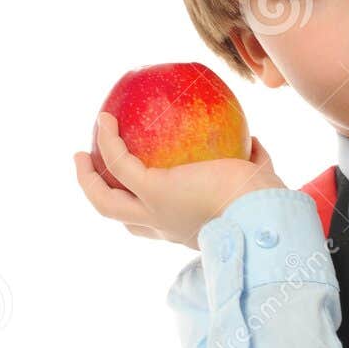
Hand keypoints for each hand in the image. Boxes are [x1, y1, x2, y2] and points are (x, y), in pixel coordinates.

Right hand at [74, 112, 288, 250]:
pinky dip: (108, 140)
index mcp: (187, 229)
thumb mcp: (257, 182)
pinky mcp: (153, 191)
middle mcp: (167, 227)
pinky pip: (118, 162)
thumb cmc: (267, 201)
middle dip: (101, 196)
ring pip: (106, 202)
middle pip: (120, 218)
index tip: (138, 186)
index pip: (156, 225)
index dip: (141, 209)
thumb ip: (254, 163)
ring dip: (88, 177)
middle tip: (89, 170)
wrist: (263, 214)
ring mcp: (155, 213)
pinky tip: (104, 118)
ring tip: (80, 150)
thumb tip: (253, 141)